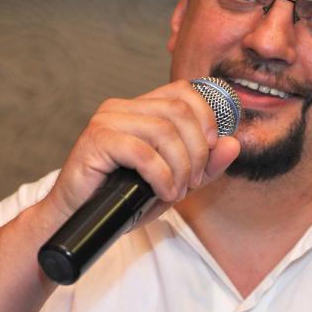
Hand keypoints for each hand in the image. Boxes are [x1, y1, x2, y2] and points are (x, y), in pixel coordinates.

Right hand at [41, 79, 241, 226]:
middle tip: (194, 182)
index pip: (185, 91)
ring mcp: (107, 121)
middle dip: (197, 150)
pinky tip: (162, 192)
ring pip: (165, 131)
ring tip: (177, 192)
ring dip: (181, 167)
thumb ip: (205, 165)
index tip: (212, 149)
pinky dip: (162, 176)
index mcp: (140, 108)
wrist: (78, 221)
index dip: (208, 117)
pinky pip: (143, 152)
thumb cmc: (123, 201)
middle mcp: (122, 107)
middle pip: (180, 111)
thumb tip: (233, 143)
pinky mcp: (96, 140)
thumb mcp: (175, 183)